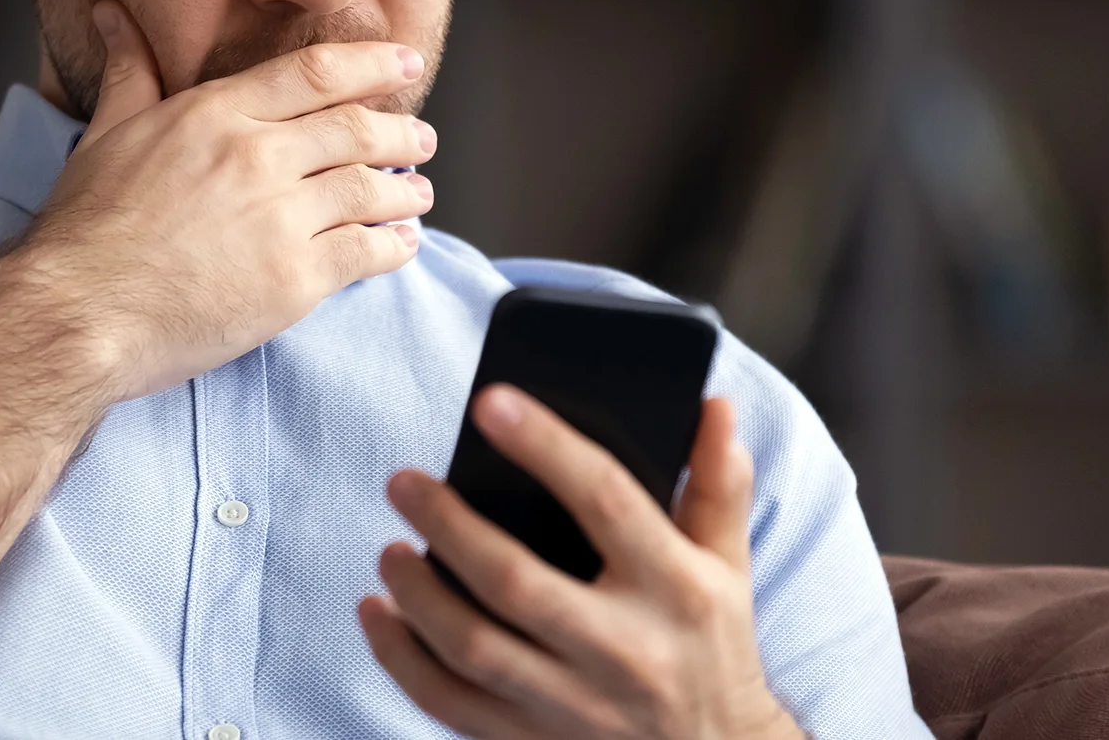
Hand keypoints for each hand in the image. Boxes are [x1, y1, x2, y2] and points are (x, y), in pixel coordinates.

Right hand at [0, 0, 436, 402]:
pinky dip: (395, 245)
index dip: (371, 65)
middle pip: (356, 129)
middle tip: (422, 137)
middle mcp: (258, 157)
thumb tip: (111, 14)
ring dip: (406, 189)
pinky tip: (402, 244)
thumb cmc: (84, 228)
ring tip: (420, 193)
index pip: (316, 73)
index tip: (405, 63)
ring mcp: (281, 219)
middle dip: (401, 131)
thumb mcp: (105, 134)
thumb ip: (130, 73)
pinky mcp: (295, 281)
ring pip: (371, 189)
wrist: (79, 312)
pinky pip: (367, 252)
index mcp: (216, 114)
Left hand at [359, 388, 803, 739]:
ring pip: (473, 648)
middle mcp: (626, 650)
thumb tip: (714, 407)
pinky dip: (401, 659)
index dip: (546, 445)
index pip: (606, 499)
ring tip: (391, 550)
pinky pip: (450, 704)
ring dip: (416, 594)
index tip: (490, 402)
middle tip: (404, 482)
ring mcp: (577, 706)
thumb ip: (717, 487)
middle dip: (449, 525)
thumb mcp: (728, 567)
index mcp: (677, 589)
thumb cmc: (712, 645)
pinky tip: (380, 615)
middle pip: (515, 581)